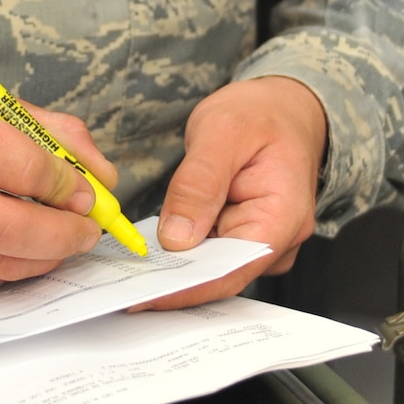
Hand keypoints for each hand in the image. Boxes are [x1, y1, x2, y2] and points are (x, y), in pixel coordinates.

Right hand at [0, 86, 117, 291]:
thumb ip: (44, 129)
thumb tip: (101, 174)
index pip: (25, 167)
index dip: (69, 185)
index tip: (84, 191)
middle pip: (18, 230)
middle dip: (68, 235)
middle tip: (87, 229)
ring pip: (3, 266)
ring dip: (46, 258)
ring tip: (59, 239)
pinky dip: (8, 270)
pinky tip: (15, 250)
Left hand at [132, 76, 326, 310]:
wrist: (281, 106)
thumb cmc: (259, 113)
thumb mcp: (222, 132)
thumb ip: (199, 184)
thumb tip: (177, 238)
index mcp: (283, 215)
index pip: (232, 269)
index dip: (185, 288)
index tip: (143, 297)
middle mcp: (278, 238)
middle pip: (221, 276)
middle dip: (172, 283)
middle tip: (120, 286)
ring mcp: (262, 241)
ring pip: (211, 268)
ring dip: (173, 269)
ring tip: (127, 272)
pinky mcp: (242, 236)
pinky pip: (209, 252)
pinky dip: (180, 253)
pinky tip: (149, 253)